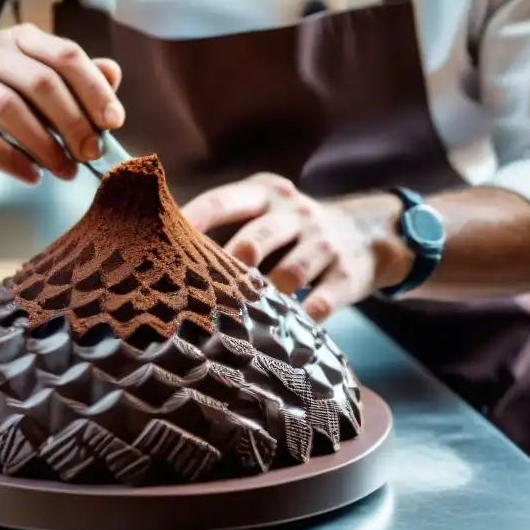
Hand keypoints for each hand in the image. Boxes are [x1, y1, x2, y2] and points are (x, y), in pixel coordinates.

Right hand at [0, 24, 122, 182]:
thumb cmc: (1, 113)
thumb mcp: (41, 94)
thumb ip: (77, 82)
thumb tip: (114, 71)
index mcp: (17, 39)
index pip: (65, 54)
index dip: (94, 89)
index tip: (114, 123)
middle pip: (40, 82)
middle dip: (74, 122)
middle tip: (92, 154)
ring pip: (11, 111)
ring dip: (47, 146)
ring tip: (67, 171)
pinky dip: (17, 163)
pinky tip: (35, 176)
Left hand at [181, 174, 408, 321]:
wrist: (370, 233)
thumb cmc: (295, 229)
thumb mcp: (266, 211)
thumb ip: (226, 225)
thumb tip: (166, 254)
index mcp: (265, 194)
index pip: (221, 203)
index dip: (190, 224)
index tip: (159, 247)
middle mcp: (295, 213)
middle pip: (256, 239)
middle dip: (228, 266)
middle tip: (199, 293)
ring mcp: (324, 244)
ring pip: (288, 275)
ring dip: (262, 300)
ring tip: (236, 320)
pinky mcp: (346, 275)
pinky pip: (319, 303)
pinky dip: (298, 320)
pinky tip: (279, 335)